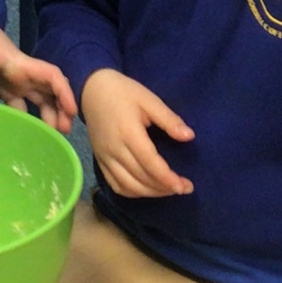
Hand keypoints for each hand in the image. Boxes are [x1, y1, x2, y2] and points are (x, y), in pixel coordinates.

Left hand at [0, 12, 76, 131]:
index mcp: (22, 64)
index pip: (52, 76)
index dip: (65, 93)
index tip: (71, 111)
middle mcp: (23, 74)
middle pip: (50, 92)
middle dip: (61, 110)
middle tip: (64, 132)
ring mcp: (15, 81)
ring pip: (39, 100)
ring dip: (48, 116)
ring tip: (50, 137)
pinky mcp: (4, 87)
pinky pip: (20, 105)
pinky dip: (26, 118)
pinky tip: (25, 132)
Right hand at [81, 68, 193, 197]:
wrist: (92, 90)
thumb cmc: (124, 92)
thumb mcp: (149, 100)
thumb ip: (169, 119)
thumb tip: (189, 137)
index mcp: (128, 133)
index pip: (150, 163)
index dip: (167, 178)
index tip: (184, 186)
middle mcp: (114, 150)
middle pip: (140, 178)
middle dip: (164, 188)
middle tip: (184, 188)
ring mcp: (105, 158)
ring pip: (128, 186)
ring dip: (150, 193)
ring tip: (168, 190)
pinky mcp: (100, 161)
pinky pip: (115, 185)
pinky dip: (133, 192)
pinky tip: (147, 189)